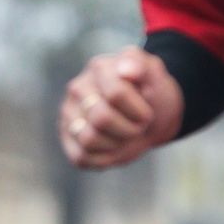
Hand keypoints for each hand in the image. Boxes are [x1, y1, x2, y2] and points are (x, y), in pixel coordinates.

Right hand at [58, 47, 183, 168]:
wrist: (150, 117)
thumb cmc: (151, 94)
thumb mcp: (155, 74)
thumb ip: (141, 65)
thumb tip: (126, 71)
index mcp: (99, 68)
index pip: (116, 94)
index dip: (139, 111)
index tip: (147, 111)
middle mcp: (78, 88)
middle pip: (101, 118)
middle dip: (129, 129)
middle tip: (137, 126)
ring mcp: (69, 113)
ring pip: (88, 138)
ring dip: (116, 143)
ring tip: (123, 135)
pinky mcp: (67, 138)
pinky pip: (81, 157)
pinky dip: (103, 158)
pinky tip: (112, 146)